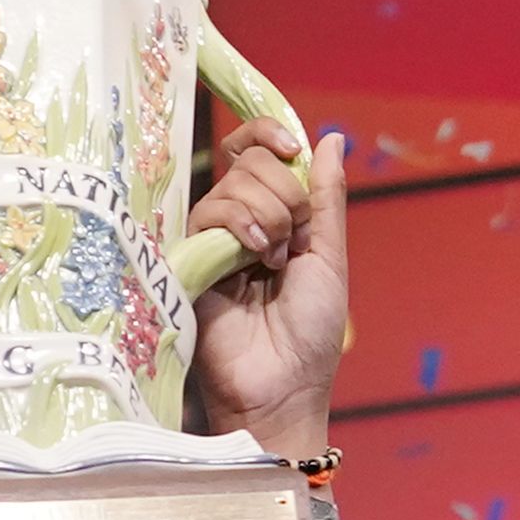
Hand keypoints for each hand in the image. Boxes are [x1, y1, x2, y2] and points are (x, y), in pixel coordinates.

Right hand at [187, 122, 349, 461]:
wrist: (283, 384)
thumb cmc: (310, 332)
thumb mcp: (328, 256)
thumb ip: (326, 198)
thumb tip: (331, 138)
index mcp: (274, 218)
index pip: (258, 151)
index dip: (270, 135)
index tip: (292, 148)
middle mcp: (239, 223)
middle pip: (250, 161)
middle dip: (283, 193)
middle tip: (291, 241)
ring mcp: (211, 240)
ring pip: (232, 184)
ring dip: (267, 216)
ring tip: (272, 262)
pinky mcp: (188, 258)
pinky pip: (209, 212)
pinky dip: (240, 226)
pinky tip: (253, 258)